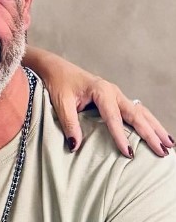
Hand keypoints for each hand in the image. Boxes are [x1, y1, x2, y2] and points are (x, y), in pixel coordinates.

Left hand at [43, 60, 171, 156]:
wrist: (56, 68)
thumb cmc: (58, 83)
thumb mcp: (60, 103)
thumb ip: (68, 123)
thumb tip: (75, 145)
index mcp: (101, 91)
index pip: (114, 117)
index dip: (121, 136)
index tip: (129, 153)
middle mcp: (114, 92)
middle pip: (136, 115)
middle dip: (150, 134)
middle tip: (162, 151)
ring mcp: (118, 95)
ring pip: (142, 113)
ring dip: (156, 128)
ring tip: (170, 145)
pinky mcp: (117, 99)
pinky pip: (137, 111)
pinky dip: (149, 122)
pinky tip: (158, 133)